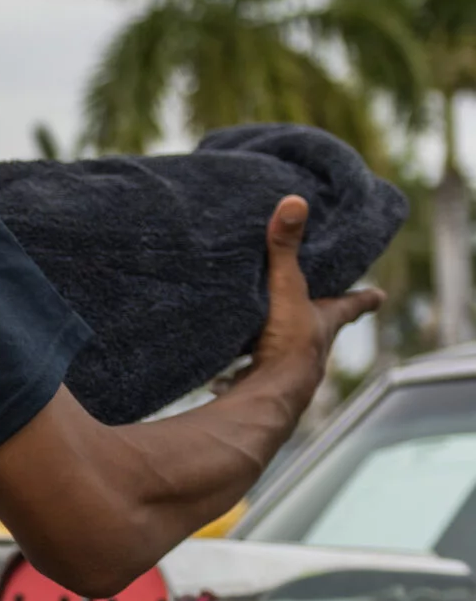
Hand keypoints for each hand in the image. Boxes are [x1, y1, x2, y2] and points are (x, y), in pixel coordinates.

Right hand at [249, 194, 382, 409]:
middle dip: (320, 318)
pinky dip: (239, 370)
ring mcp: (286, 371)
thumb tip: (294, 202)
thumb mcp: (286, 289)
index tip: (379, 295)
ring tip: (265, 335)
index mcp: (323, 323)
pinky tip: (222, 373)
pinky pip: (249, 372)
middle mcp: (310, 348)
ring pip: (286, 352)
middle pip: (321, 329)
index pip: (351, 305)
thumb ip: (285, 248)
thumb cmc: (287, 345)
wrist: (267, 397)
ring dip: (278, 344)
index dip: (364, 298)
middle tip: (321, 308)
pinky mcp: (258, 384)